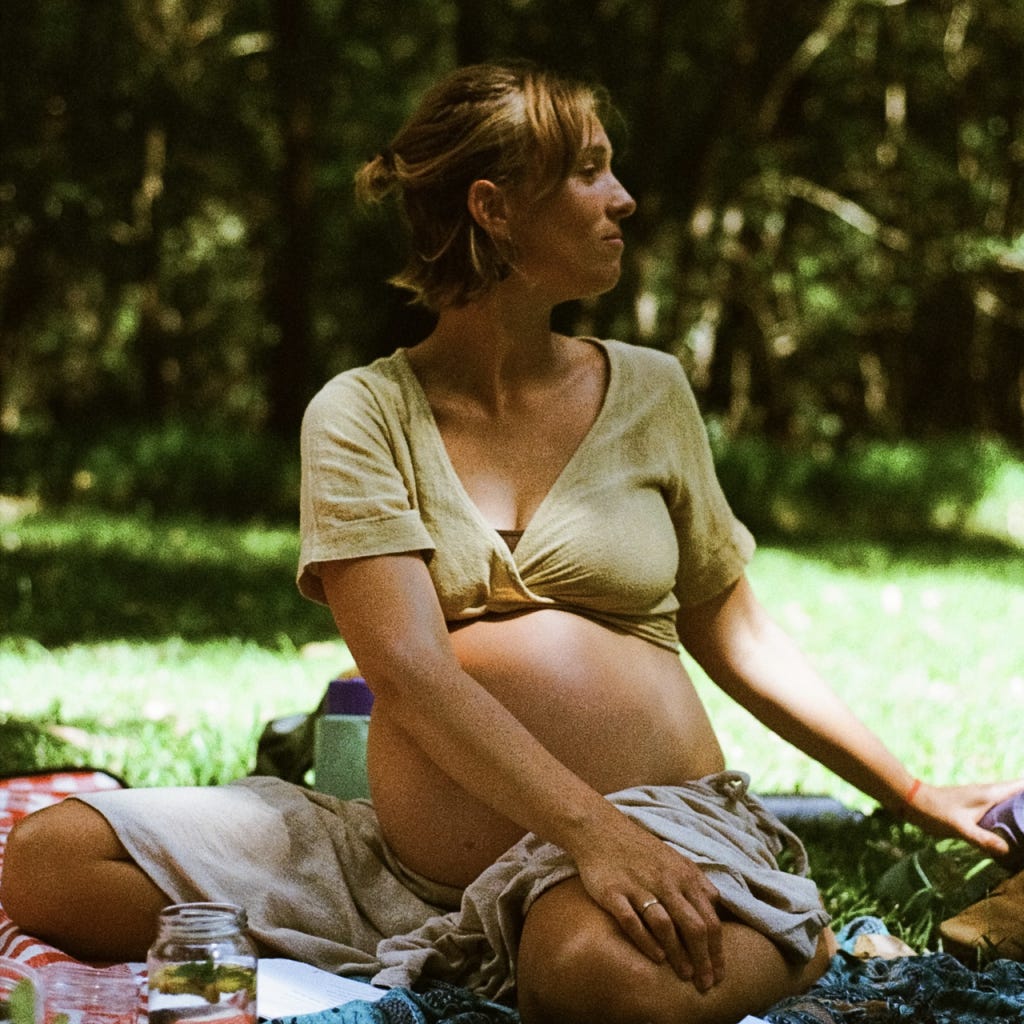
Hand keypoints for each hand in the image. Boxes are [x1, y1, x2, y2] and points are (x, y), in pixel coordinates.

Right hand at [571, 814, 723, 991]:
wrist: (600, 829)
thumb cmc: (640, 848)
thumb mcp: (675, 859)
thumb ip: (696, 882)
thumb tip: (717, 906)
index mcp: (684, 875)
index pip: (710, 919)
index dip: (718, 950)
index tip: (719, 973)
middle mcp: (665, 881)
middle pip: (694, 926)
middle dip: (704, 960)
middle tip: (706, 984)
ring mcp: (639, 886)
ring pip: (666, 926)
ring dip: (678, 955)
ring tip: (684, 976)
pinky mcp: (614, 892)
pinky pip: (633, 921)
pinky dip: (647, 942)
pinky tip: (656, 958)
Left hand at [905, 779, 1023, 855]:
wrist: (912, 802)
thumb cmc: (935, 812)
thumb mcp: (960, 827)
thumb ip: (982, 839)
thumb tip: (1008, 852)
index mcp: (990, 793)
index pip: (1021, 786)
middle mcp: (989, 793)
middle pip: (1019, 793)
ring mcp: (982, 798)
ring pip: (1009, 801)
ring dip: (1021, 809)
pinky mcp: (975, 806)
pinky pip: (1000, 809)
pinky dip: (1010, 815)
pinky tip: (1013, 830)